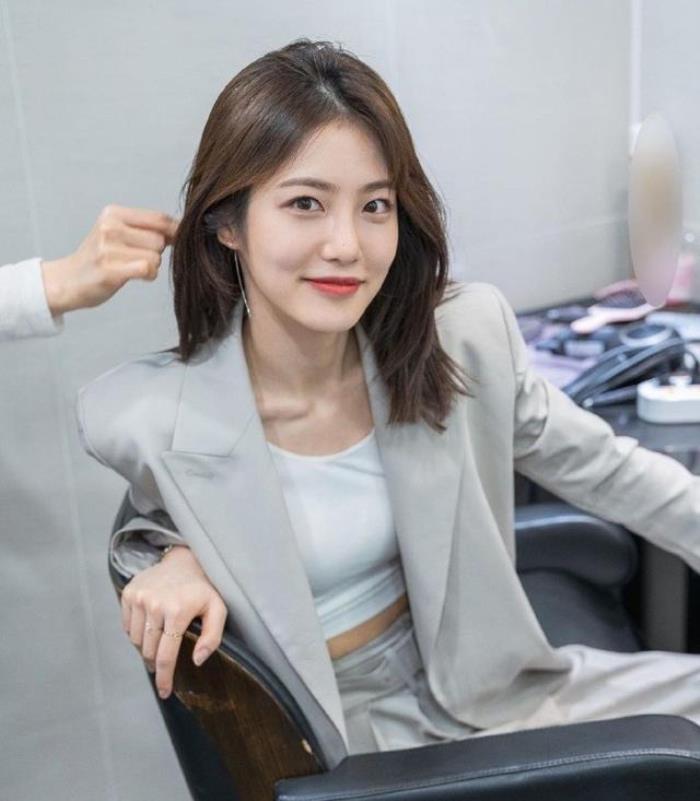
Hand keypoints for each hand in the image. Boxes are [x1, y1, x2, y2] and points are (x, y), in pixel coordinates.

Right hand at [40, 204, 178, 314]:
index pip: (159, 217)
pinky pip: (148, 268)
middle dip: (156, 252)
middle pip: (160, 239)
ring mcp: (108, 248)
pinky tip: (135, 277)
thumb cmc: (98, 259)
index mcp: (113, 213)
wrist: (66, 281)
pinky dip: (148, 275)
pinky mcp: (110, 269)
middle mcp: (110, 227)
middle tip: (137, 259)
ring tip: (131, 268)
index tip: (177, 241)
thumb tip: (181, 229)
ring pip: (156, 256)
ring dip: (152, 266)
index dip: (174, 231)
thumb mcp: (117, 233)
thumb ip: (145, 229)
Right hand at [121, 545, 226, 698]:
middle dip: (155, 664)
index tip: (164, 692)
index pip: (166, 655)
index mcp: (177, 611)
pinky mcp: (128, 593)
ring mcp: (139, 597)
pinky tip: (149, 629)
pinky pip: (127, 626)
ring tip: (157, 645)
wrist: (184, 560)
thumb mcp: (218, 610)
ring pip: (135, 640)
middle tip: (161, 668)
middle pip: (148, 651)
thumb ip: (212, 637)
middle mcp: (154, 604)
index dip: (164, 678)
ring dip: (145, 649)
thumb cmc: (204, 588)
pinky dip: (136, 634)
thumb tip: (197, 661)